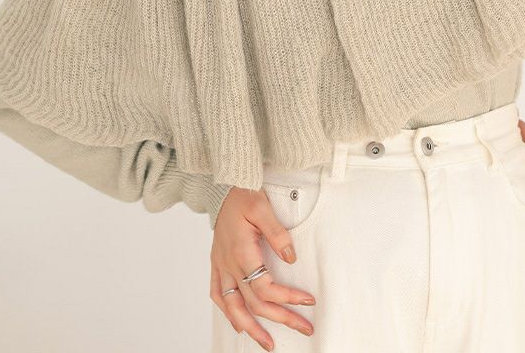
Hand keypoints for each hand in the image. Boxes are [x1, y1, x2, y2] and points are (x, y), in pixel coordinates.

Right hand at [210, 187, 315, 350]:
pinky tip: (238, 324)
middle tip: (303, 328)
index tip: (307, 301)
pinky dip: (227, 312)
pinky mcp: (216, 262)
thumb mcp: (262, 208)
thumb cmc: (244, 195)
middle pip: (254, 302)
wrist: (224, 187)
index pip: (265, 286)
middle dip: (280, 318)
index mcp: (241, 251)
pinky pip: (218, 294)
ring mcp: (220, 265)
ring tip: (268, 343)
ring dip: (251, 327)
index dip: (287, 297)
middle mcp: (229, 263)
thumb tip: (291, 257)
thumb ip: (277, 234)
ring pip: (232, 306)